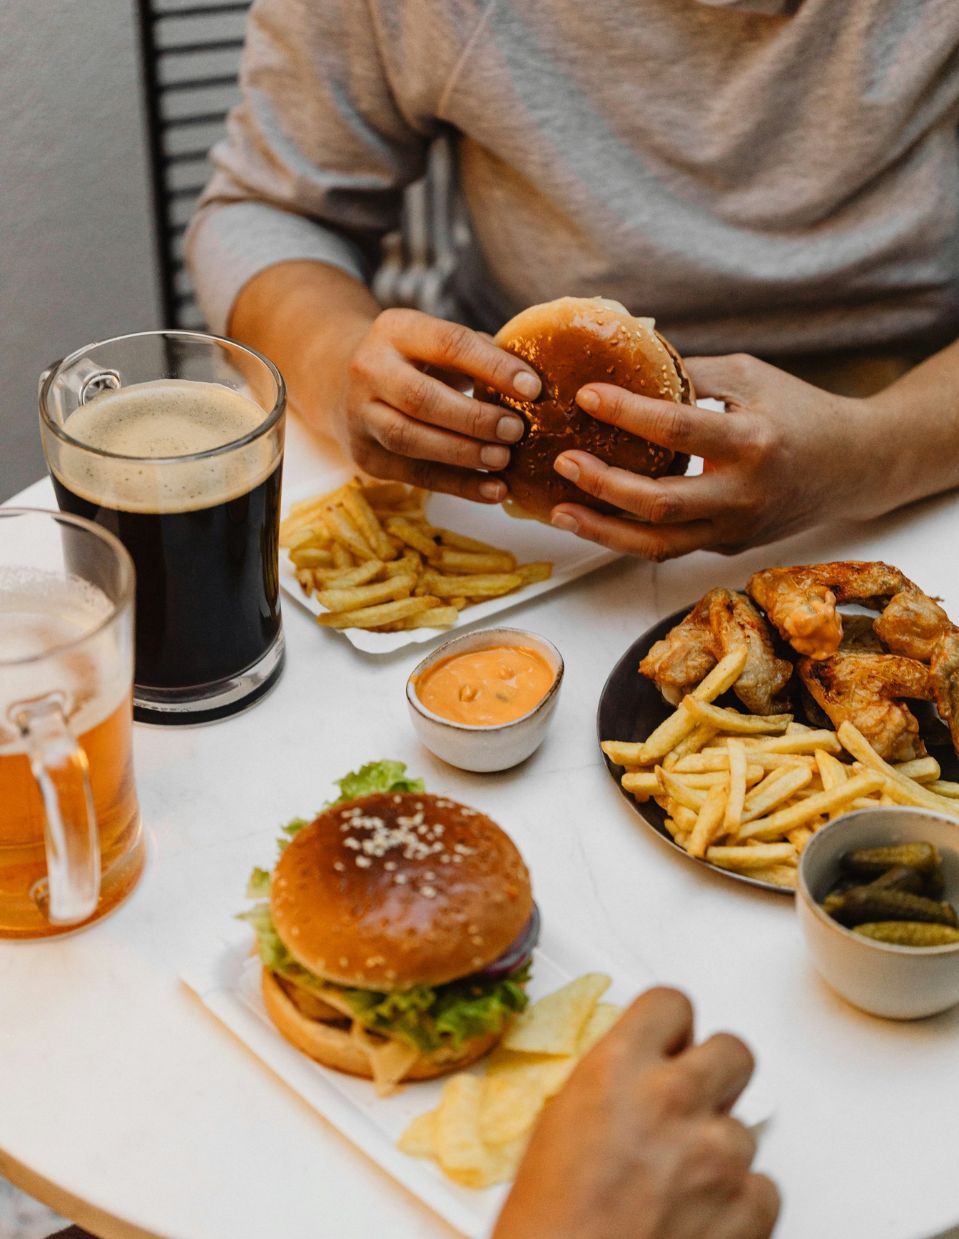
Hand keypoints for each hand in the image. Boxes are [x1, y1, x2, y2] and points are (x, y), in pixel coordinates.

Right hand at [333, 308, 540, 502]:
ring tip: (503, 460)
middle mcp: (369, 370)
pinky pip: (415, 475)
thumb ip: (479, 356)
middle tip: (516, 431)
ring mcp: (360, 416)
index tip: (532, 388)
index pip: (448, 344)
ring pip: (410, 439)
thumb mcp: (437, 343)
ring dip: (463, 454)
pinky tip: (493, 490)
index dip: (492, 367)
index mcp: (395, 330)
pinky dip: (458, 486)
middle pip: (421, 398)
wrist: (340, 381)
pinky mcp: (365, 456)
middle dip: (473, 418)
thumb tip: (532, 387)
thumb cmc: (412, 360)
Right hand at [493, 987, 777, 1238]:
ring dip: (719, 1147)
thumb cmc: (548, 1226)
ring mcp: (717, 1154)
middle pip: (733, 1050)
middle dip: (714, 1073)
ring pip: (747, 1125)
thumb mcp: (558, 1125)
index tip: (668, 1042)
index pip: (672, 1004)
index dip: (671, 1026)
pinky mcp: (749, 1210)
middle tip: (691, 1101)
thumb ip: (609, 1085)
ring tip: (679, 1181)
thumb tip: (635, 1076)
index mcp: (617, 1068)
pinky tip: (701, 1216)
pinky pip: (765, 1186)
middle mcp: (673, 1098)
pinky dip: (741, 1202)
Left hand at [548, 353, 880, 559]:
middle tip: (563, 461)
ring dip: (603, 530)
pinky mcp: (727, 545)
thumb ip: (691, 373)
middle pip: (660, 502)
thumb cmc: (799, 411)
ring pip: (658, 544)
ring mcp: (736, 527)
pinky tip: (592, 519)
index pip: (679, 429)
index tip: (586, 396)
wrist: (855, 466)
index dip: (628, 413)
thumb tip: (626, 357)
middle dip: (604, 485)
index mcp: (754, 441)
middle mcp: (745, 493)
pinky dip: (626, 535)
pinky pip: (668, 546)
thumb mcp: (751, 376)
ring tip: (560, 511)